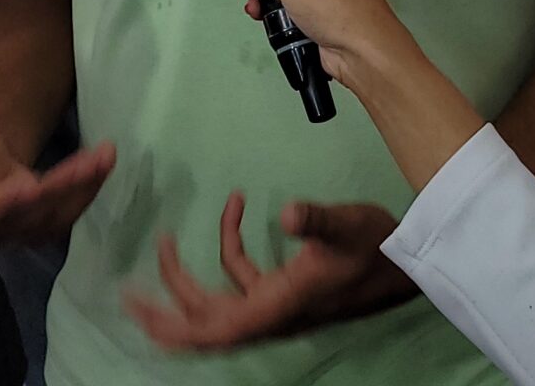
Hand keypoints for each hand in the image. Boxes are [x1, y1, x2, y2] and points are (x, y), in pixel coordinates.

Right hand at [0, 81, 116, 247]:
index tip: (28, 188)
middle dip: (63, 186)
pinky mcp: (45, 230)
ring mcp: (22, 233)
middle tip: (92, 161)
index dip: (4, 202)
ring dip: (84, 186)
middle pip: (32, 212)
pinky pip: (70, 213)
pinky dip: (88, 189)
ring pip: (57, 215)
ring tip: (105, 156)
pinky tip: (103, 163)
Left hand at [126, 193, 413, 350]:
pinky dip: (229, 249)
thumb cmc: (375, 246)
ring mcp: (277, 304)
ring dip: (189, 279)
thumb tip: (285, 212)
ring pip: (219, 304)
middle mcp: (270, 313)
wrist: (405, 263)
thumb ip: (316, 219)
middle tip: (129, 291)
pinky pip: (243, 280)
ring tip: (167, 242)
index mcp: (276, 306)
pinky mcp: (286, 291)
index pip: (212, 328)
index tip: (136, 304)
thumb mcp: (346, 226)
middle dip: (165, 311)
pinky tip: (235, 207)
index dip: (171, 322)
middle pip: (204, 326)